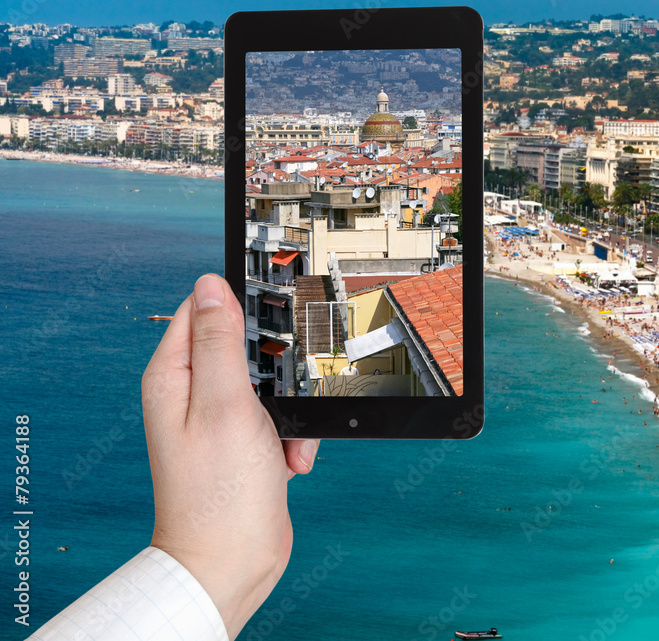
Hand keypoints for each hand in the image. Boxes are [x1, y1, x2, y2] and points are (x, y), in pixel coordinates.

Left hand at [141, 274, 317, 638]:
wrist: (232, 561)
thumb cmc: (218, 494)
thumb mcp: (226, 405)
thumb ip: (221, 342)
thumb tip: (212, 286)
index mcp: (175, 376)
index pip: (201, 310)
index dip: (237, 305)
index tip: (270, 314)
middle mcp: (194, 395)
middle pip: (246, 347)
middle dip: (277, 368)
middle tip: (282, 390)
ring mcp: (222, 421)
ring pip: (272, 384)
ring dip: (292, 408)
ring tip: (285, 436)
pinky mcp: (247, 444)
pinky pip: (282, 419)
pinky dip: (295, 437)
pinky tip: (290, 460)